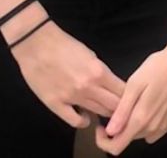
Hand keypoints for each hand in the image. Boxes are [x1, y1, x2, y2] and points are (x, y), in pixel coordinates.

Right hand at [10, 19, 125, 128]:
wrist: (36, 43)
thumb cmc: (64, 45)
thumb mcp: (90, 54)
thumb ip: (101, 72)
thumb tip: (111, 86)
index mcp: (99, 72)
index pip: (123, 92)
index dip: (129, 98)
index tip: (130, 100)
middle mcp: (88, 87)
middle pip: (114, 106)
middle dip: (120, 109)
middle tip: (120, 110)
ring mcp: (71, 98)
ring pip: (97, 114)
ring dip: (103, 114)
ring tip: (105, 113)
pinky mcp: (56, 104)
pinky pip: (75, 121)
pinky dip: (83, 121)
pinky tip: (84, 116)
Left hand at [94, 36, 166, 153]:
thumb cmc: (159, 68)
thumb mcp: (135, 85)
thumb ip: (122, 111)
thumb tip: (110, 132)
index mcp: (141, 120)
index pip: (117, 146)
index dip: (104, 141)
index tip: (101, 126)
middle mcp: (153, 128)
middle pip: (129, 138)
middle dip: (120, 127)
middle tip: (119, 106)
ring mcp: (165, 126)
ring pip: (142, 133)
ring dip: (134, 125)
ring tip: (135, 101)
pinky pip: (155, 129)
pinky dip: (148, 121)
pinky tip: (150, 102)